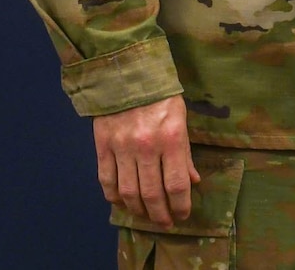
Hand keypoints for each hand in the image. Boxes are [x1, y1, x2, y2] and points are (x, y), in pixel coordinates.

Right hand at [93, 95, 200, 227]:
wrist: (126, 73)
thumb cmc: (160, 96)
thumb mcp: (181, 120)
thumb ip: (185, 153)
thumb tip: (192, 181)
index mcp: (170, 138)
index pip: (176, 184)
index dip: (180, 205)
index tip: (183, 215)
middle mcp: (146, 146)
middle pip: (152, 194)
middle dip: (161, 214)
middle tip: (165, 222)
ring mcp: (121, 147)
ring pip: (128, 192)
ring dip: (138, 210)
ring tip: (146, 215)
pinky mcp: (102, 146)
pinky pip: (106, 180)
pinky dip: (114, 196)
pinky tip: (122, 202)